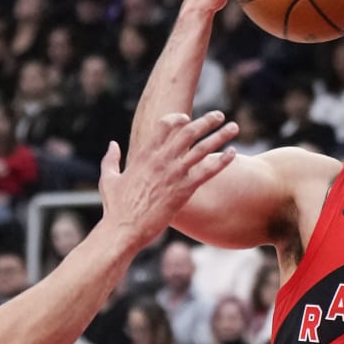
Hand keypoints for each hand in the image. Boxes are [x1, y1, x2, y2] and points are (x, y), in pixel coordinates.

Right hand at [99, 111, 238, 245]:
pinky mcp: (184, 190)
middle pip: (189, 132)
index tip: (188, 118)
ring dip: (220, 135)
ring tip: (234, 127)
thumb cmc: (116, 207)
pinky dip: (223, 161)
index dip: (178, 119)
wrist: (124, 229)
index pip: (164, 126)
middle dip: (206, 121)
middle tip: (219, 115)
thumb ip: (111, 159)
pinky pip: (208, 171)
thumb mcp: (108, 178)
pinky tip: (234, 153)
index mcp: (144, 154)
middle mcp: (161, 160)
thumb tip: (112, 144)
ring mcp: (174, 174)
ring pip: (202, 148)